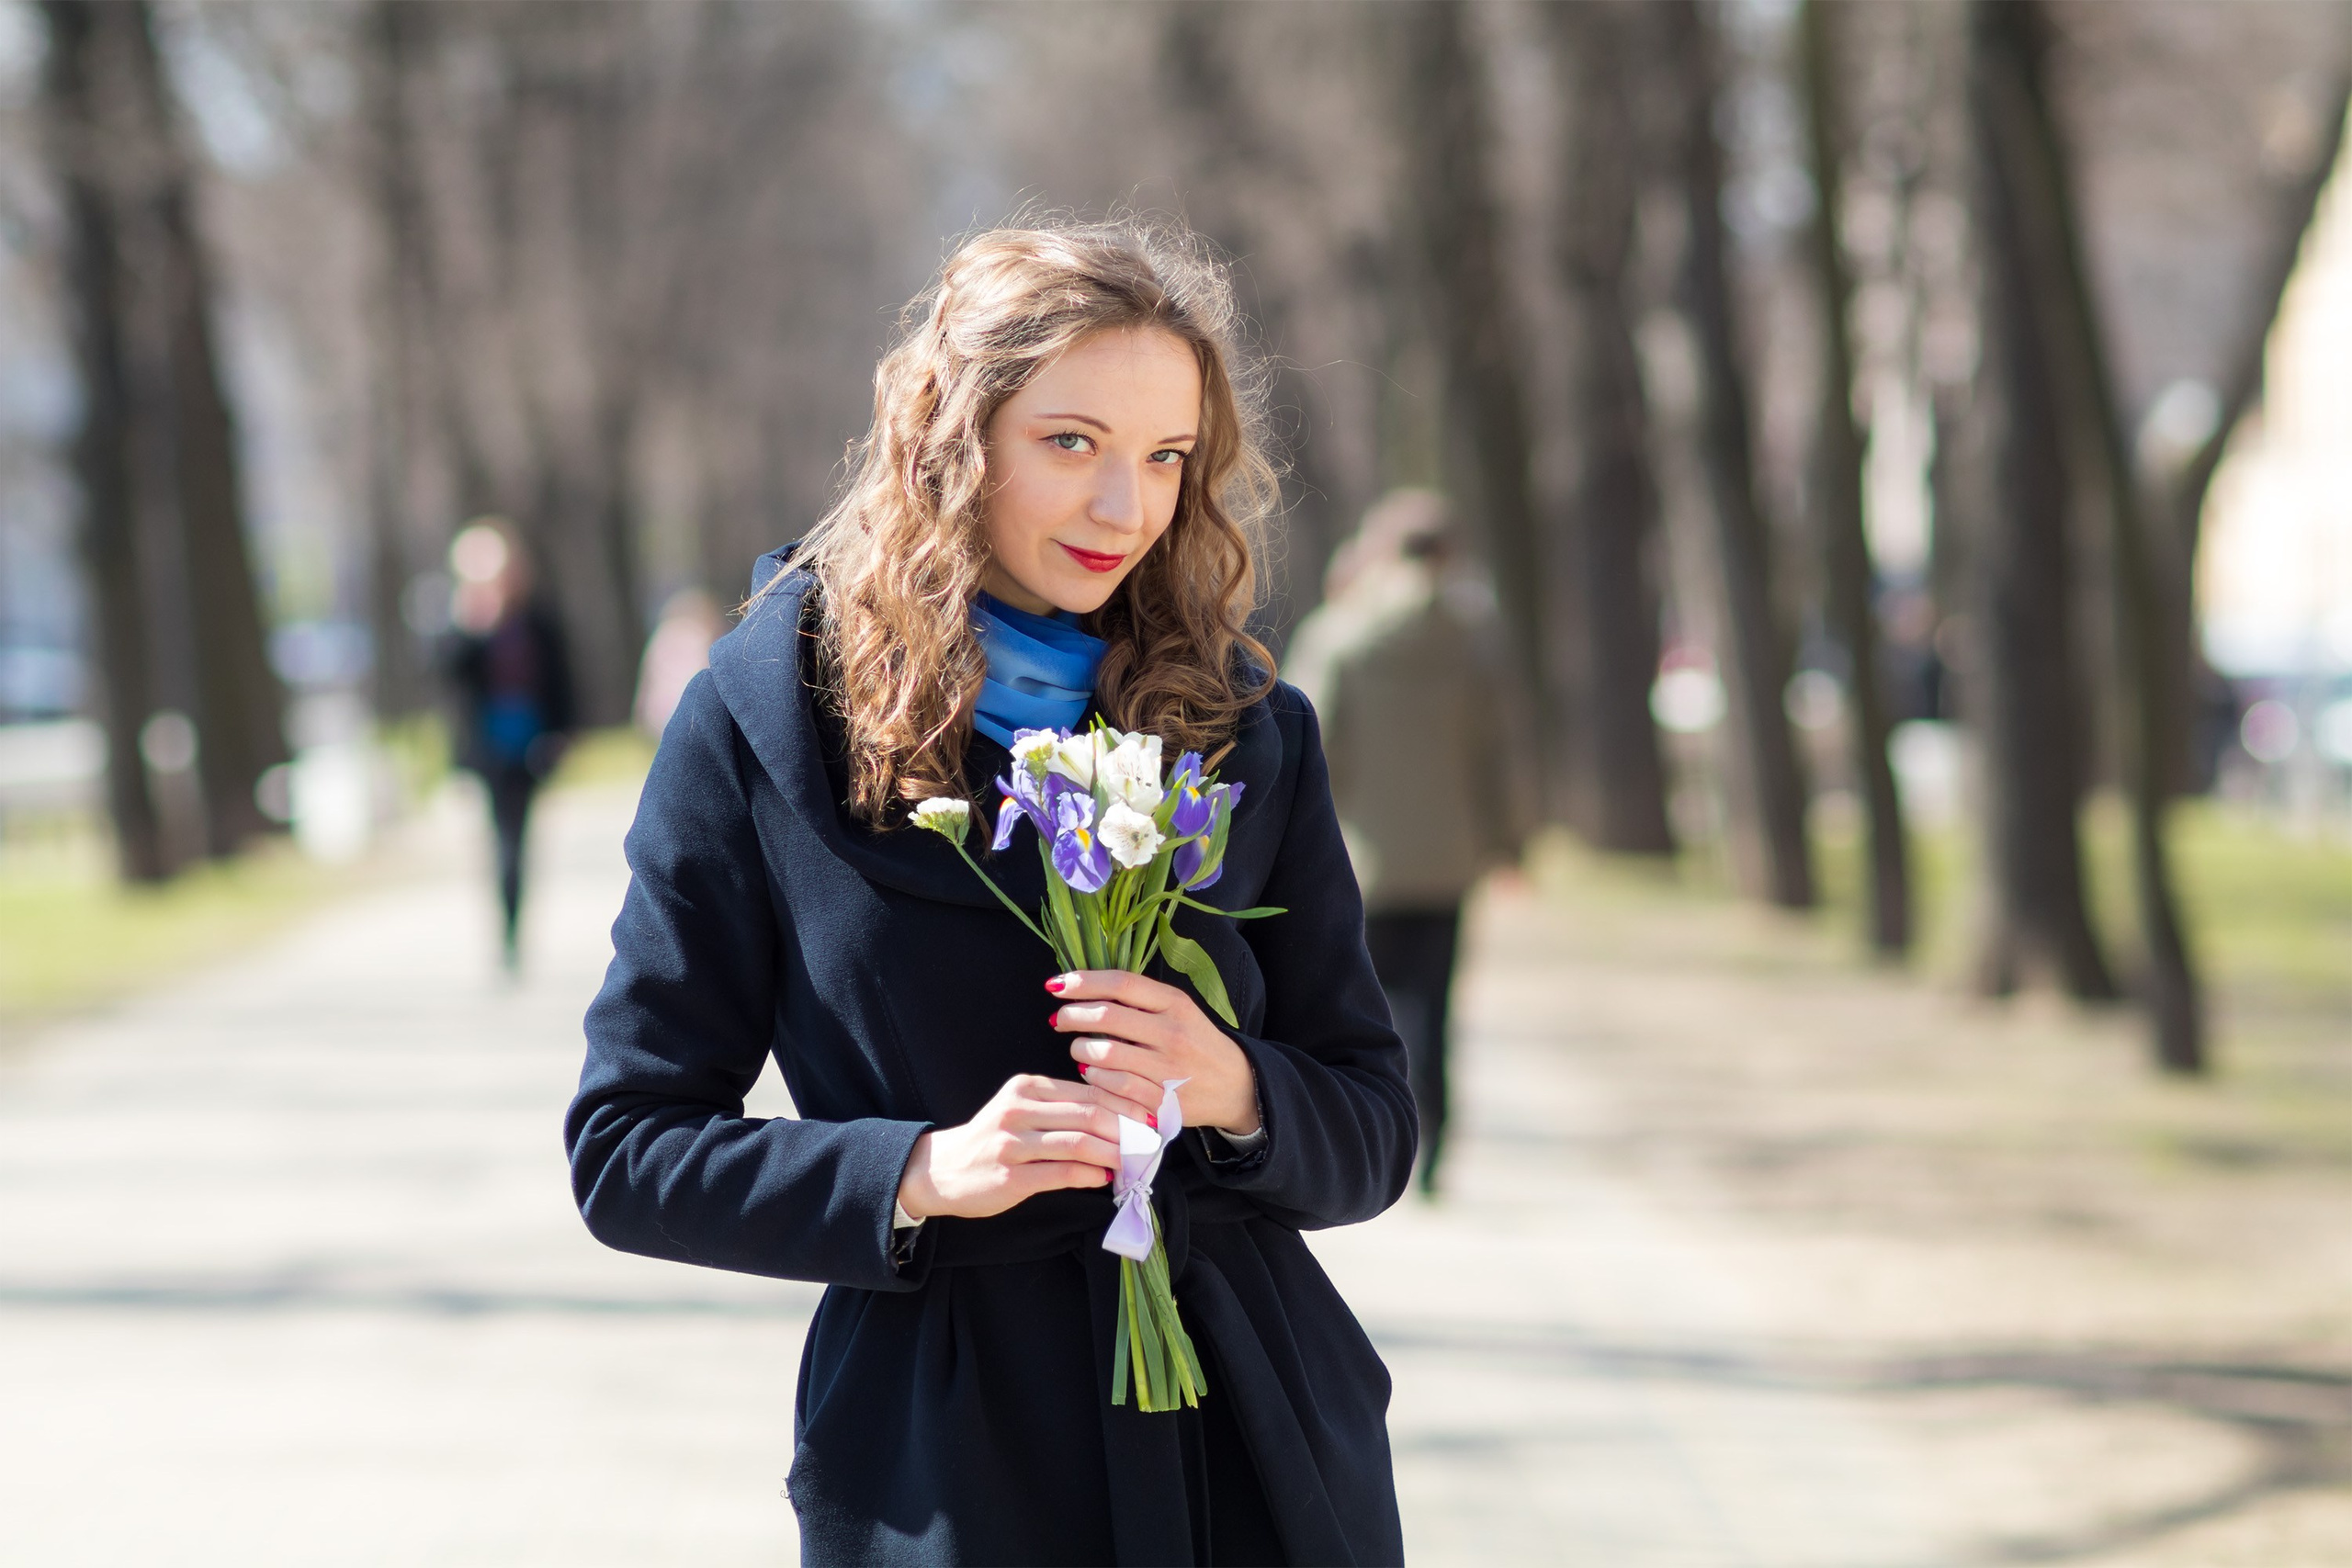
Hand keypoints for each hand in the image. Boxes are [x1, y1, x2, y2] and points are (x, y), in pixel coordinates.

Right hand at [895, 1072, 1161, 1221]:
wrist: (941, 1170)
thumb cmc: (992, 1140)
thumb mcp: (1022, 1110)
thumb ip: (1063, 1109)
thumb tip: (1118, 1117)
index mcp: (1026, 1087)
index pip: (1088, 1090)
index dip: (1126, 1103)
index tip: (1153, 1115)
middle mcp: (1018, 1110)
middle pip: (1088, 1113)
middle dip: (1127, 1127)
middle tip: (1152, 1140)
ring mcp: (1012, 1143)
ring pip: (1078, 1142)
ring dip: (1114, 1153)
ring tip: (1136, 1161)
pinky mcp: (1010, 1176)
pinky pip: (1061, 1173)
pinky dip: (1090, 1175)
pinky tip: (1105, 1178)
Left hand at [1048, 970, 1260, 1136]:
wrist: (1236, 1086)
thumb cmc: (1196, 1042)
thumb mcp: (1178, 1011)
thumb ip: (1139, 999)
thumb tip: (1083, 988)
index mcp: (1176, 1003)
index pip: (1121, 983)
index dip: (1083, 982)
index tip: (1057, 985)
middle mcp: (1173, 1032)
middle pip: (1107, 1016)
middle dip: (1072, 1016)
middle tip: (1059, 1019)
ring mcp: (1168, 1069)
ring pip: (1105, 1053)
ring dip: (1079, 1049)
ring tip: (1078, 1048)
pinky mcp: (1163, 1100)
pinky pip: (1114, 1086)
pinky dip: (1094, 1078)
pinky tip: (1091, 1073)